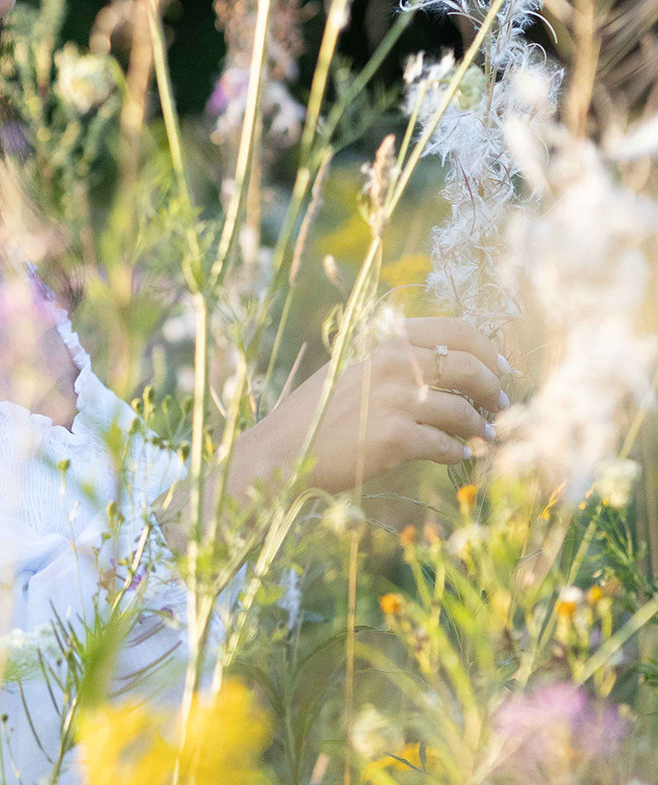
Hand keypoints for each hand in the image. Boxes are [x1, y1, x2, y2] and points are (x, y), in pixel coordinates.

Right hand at [245, 317, 507, 495]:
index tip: (500, 367)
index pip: (455, 329)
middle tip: (502, 404)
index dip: (486, 348)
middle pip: (468, 366)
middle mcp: (392, 363)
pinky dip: (458, 451)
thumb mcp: (350, 370)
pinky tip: (459, 455)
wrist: (282, 451)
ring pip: (462, 409)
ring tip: (486, 436)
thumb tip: (445, 366)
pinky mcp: (395, 439)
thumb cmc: (314, 414)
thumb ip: (392, 362)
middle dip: (494, 387)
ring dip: (481, 425)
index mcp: (383, 341)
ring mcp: (395, 400)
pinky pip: (446, 445)